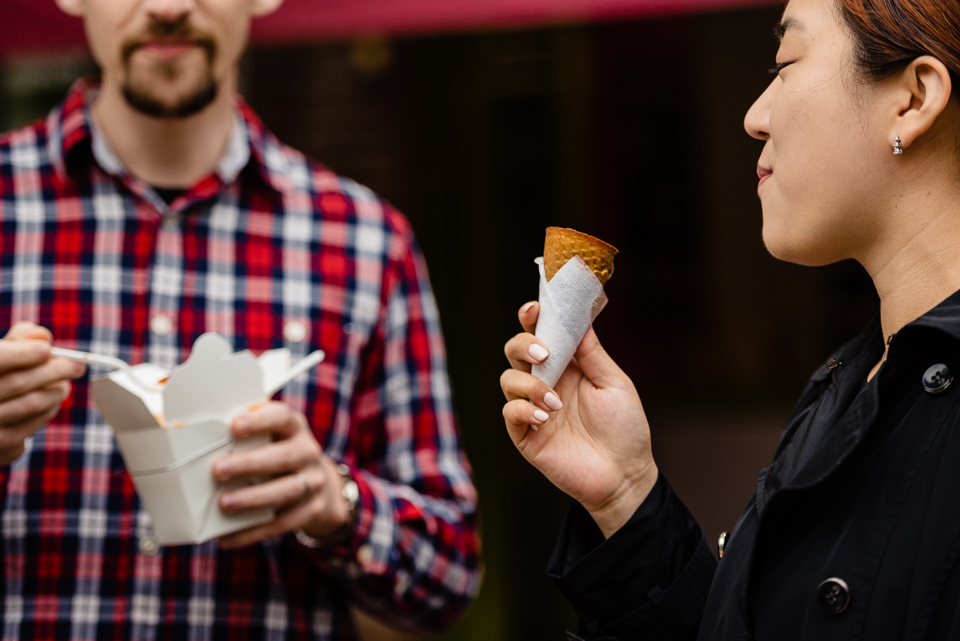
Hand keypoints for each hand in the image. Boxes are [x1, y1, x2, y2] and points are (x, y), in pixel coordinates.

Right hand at [0, 322, 85, 464]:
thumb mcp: (0, 355)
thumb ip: (20, 340)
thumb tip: (45, 338)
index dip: (23, 354)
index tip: (48, 350)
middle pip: (20, 383)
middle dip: (56, 371)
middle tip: (78, 366)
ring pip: (32, 405)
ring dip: (56, 392)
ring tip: (63, 385)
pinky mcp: (0, 448)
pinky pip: (33, 427)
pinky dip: (48, 412)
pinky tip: (50, 404)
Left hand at [213, 401, 351, 548]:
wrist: (318, 487)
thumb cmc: (277, 456)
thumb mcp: (270, 439)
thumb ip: (244, 438)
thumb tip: (188, 440)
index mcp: (294, 428)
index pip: (281, 416)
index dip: (259, 420)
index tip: (234, 426)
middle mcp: (308, 452)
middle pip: (283, 457)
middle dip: (249, 464)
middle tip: (218, 470)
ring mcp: (314, 482)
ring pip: (286, 491)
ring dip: (253, 498)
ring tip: (224, 504)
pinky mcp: (312, 510)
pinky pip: (283, 523)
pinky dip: (253, 532)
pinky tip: (227, 538)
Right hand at [501, 302, 658, 537]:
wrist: (626, 475)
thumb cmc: (625, 428)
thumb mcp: (615, 383)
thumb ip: (593, 353)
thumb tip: (578, 319)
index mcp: (567, 366)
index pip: (541, 334)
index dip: (532, 318)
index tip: (534, 310)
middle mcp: (546, 383)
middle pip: (515, 351)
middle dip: (523, 345)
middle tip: (544, 354)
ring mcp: (533, 409)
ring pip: (508, 380)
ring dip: (530, 385)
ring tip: (556, 403)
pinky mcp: (525, 436)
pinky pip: (510, 413)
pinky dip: (522, 410)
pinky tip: (545, 418)